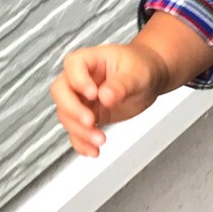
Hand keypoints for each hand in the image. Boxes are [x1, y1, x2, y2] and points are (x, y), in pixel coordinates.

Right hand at [49, 43, 166, 156]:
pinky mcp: (88, 117)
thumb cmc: (141, 67)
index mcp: (90, 60)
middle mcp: (80, 80)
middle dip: (73, 110)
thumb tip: (106, 97)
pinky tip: (93, 151)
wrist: (150, 79)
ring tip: (100, 140)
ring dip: (79, 131)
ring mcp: (82, 99)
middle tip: (91, 121)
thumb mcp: (136, 73)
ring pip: (66, 116)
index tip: (93, 93)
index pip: (73, 65)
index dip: (78, 80)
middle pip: (61, 92)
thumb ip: (121, 85)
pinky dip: (81, 143)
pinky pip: (76, 132)